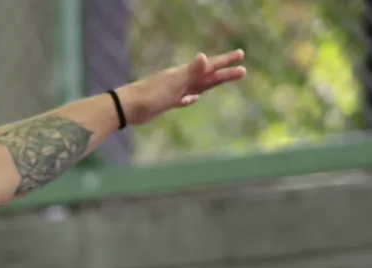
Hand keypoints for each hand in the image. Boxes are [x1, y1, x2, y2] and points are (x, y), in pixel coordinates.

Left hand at [128, 50, 245, 121]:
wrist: (128, 107)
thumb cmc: (151, 94)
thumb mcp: (175, 83)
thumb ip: (191, 71)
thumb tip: (204, 57)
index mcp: (185, 74)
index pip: (210, 66)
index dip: (226, 61)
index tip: (241, 55)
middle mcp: (181, 80)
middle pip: (208, 76)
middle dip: (225, 73)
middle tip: (243, 70)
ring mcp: (174, 91)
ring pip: (198, 86)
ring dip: (211, 83)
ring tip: (222, 80)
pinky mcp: (166, 102)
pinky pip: (182, 99)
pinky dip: (190, 98)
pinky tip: (193, 99)